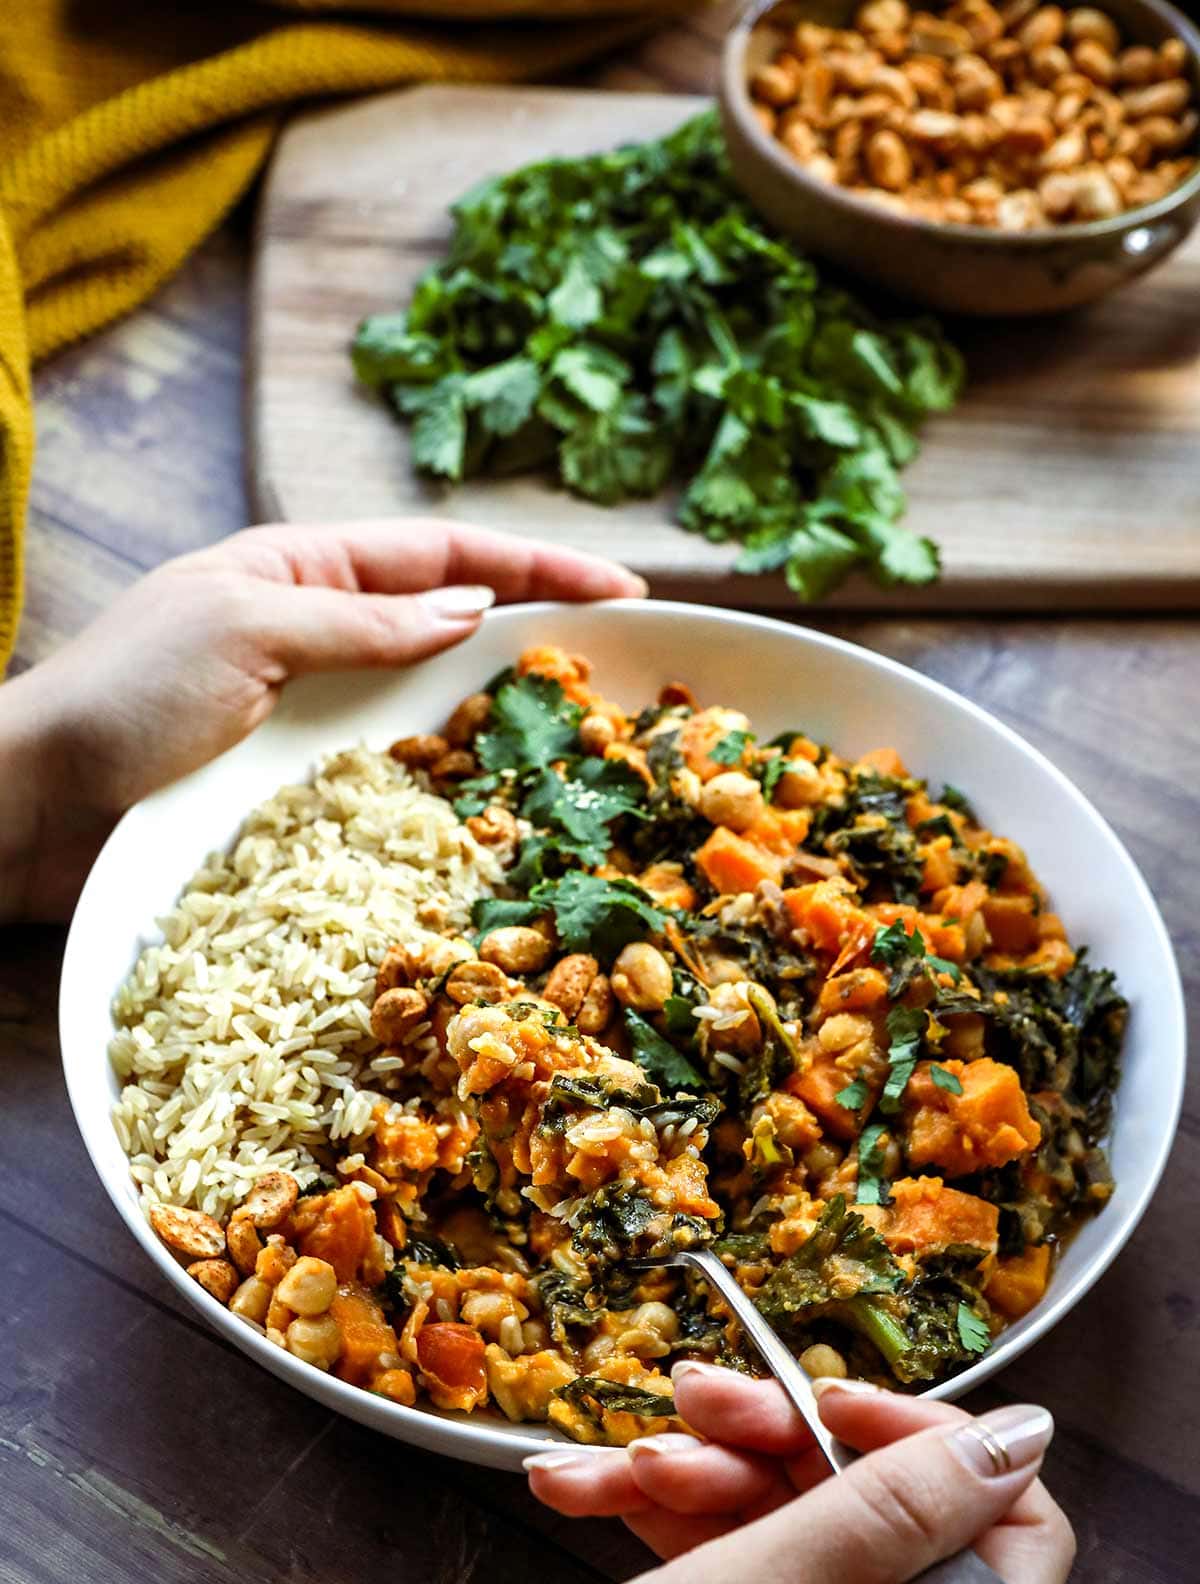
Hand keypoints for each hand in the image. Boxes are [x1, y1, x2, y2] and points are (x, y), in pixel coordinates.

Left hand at [0, 518, 643, 921]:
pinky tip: (496, 798)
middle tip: (626, 664)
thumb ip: (363, 620)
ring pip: (433, 700)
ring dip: (504, 711)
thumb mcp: (247, 630)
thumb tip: (472, 607)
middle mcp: (320, 635)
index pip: (443, 551)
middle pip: (452, 621)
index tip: (624, 587)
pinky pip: (398, 771)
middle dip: (539, 631)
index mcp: (303, 568)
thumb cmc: (125, 699)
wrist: (36, 805)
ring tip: (582, 734)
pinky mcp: (303, 786)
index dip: (538, 563)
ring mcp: (315, 713)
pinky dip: (453, 778)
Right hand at [440, 1374, 1072, 1583]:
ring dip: (706, 1478)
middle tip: (691, 1403)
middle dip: (776, 1447)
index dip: (933, 1445)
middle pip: (887, 1524)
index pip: (1014, 1537)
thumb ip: (882, 1511)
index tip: (829, 1398)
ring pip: (804, 1539)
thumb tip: (1016, 1438)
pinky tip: (593, 1493)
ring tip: (617, 1464)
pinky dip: (678, 1532)